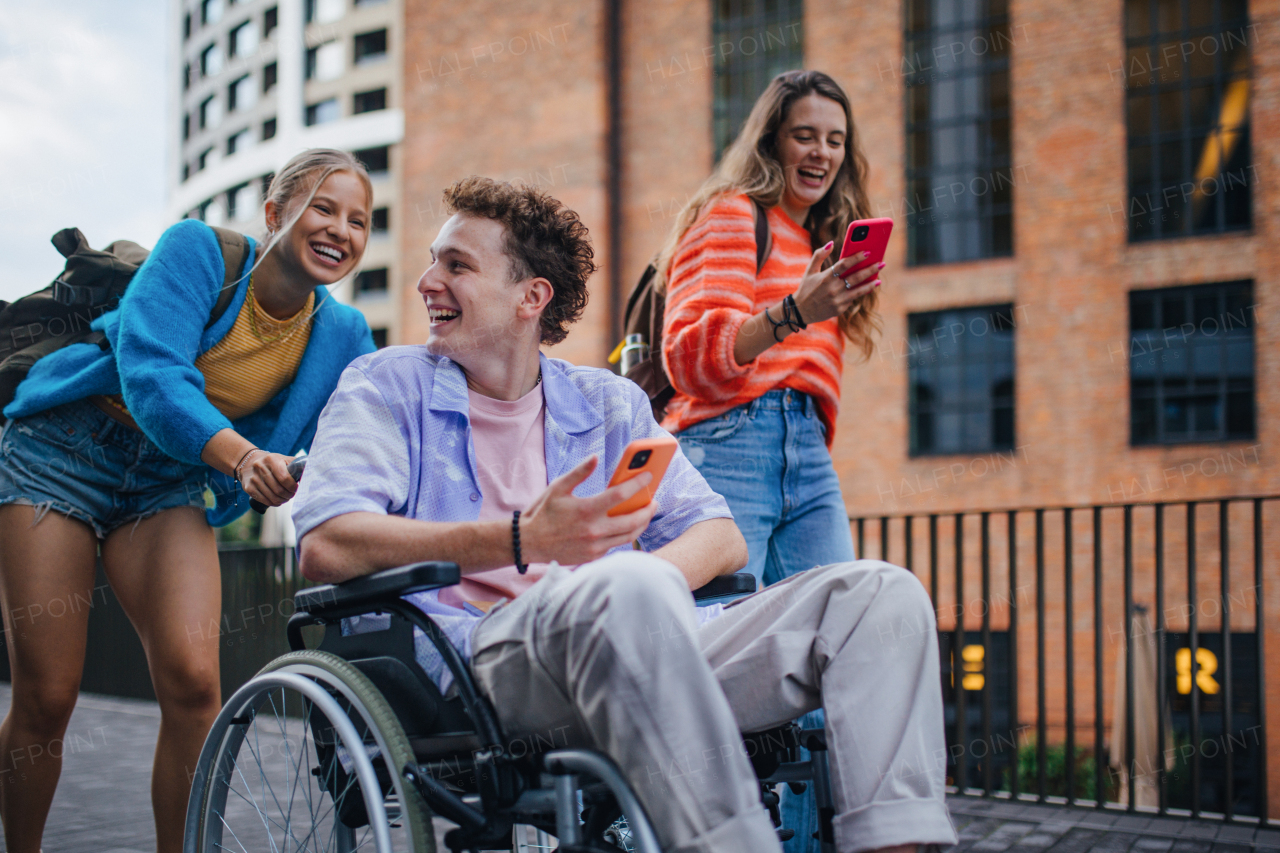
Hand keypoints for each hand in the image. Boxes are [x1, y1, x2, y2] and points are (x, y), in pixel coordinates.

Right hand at [239, 451, 298, 507]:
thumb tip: (312, 473)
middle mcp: (260, 468)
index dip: (293, 486)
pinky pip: (264, 500)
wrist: (249, 462)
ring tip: (286, 498)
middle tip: (292, 495)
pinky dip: (274, 503)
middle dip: (289, 495)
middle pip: (279, 490)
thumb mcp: (284, 459)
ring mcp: (253, 479)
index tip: (296, 488)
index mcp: (271, 459)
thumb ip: (298, 465)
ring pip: (272, 497)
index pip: (284, 478)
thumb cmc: (273, 463)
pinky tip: (278, 500)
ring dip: (282, 500)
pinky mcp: (248, 488)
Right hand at [520, 456, 656, 564]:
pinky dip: (625, 534)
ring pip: (629, 536)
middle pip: (633, 520)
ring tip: (646, 514)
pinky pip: (616, 545)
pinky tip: (627, 525)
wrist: (529, 543)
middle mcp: (594, 530)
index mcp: (586, 510)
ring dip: (642, 524)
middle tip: (654, 501)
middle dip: (648, 510)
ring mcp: (595, 546)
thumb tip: (595, 457)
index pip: (621, 495)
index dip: (638, 483)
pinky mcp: (593, 556)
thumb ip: (579, 472)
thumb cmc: (543, 512)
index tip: (648, 476)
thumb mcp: (558, 487)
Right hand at [792, 242, 882, 324]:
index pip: (844, 264)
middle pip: (855, 277)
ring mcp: (837, 300)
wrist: (800, 311)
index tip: (868, 252)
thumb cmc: (806, 287)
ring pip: (858, 291)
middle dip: (870, 269)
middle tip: (881, 263)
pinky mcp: (839, 309)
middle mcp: (832, 289)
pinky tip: (868, 288)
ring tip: (879, 279)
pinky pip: (852, 299)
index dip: (857, 257)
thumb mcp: (809, 270)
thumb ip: (819, 255)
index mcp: (825, 277)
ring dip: (870, 284)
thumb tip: (831, 243)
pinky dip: (859, 293)